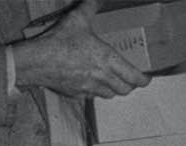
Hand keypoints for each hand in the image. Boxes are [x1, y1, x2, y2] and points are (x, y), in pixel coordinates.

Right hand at [14, 0, 147, 98]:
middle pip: (125, 90)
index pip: (134, 78)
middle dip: (130, 85)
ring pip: (111, 95)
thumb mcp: (77, 19)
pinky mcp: (78, 95)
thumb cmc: (60, 41)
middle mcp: (102, 78)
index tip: (147, 78)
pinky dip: (98, 92)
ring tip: (113, 80)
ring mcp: (90, 89)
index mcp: (108, 60)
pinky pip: (94, 97)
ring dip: (115, 89)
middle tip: (131, 79)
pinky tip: (93, 83)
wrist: (39, 61)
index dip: (144, 80)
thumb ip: (90, 7)